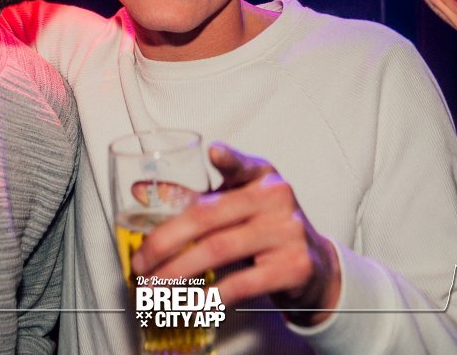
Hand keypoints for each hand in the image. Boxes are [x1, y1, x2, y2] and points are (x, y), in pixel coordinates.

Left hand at [131, 143, 341, 325]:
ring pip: (219, 250)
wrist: (315, 268)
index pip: (244, 165)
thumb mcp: (243, 207)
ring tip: (154, 286)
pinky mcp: (293, 266)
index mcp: (262, 177)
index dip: (229, 159)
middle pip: (210, 217)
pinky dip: (210, 296)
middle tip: (141, 263)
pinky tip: (190, 304)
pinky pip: (242, 283)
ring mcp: (287, 232)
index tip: (214, 153)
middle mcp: (277, 199)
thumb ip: (204, 200)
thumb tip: (143, 199)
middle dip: (166, 242)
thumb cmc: (266, 232)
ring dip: (179, 272)